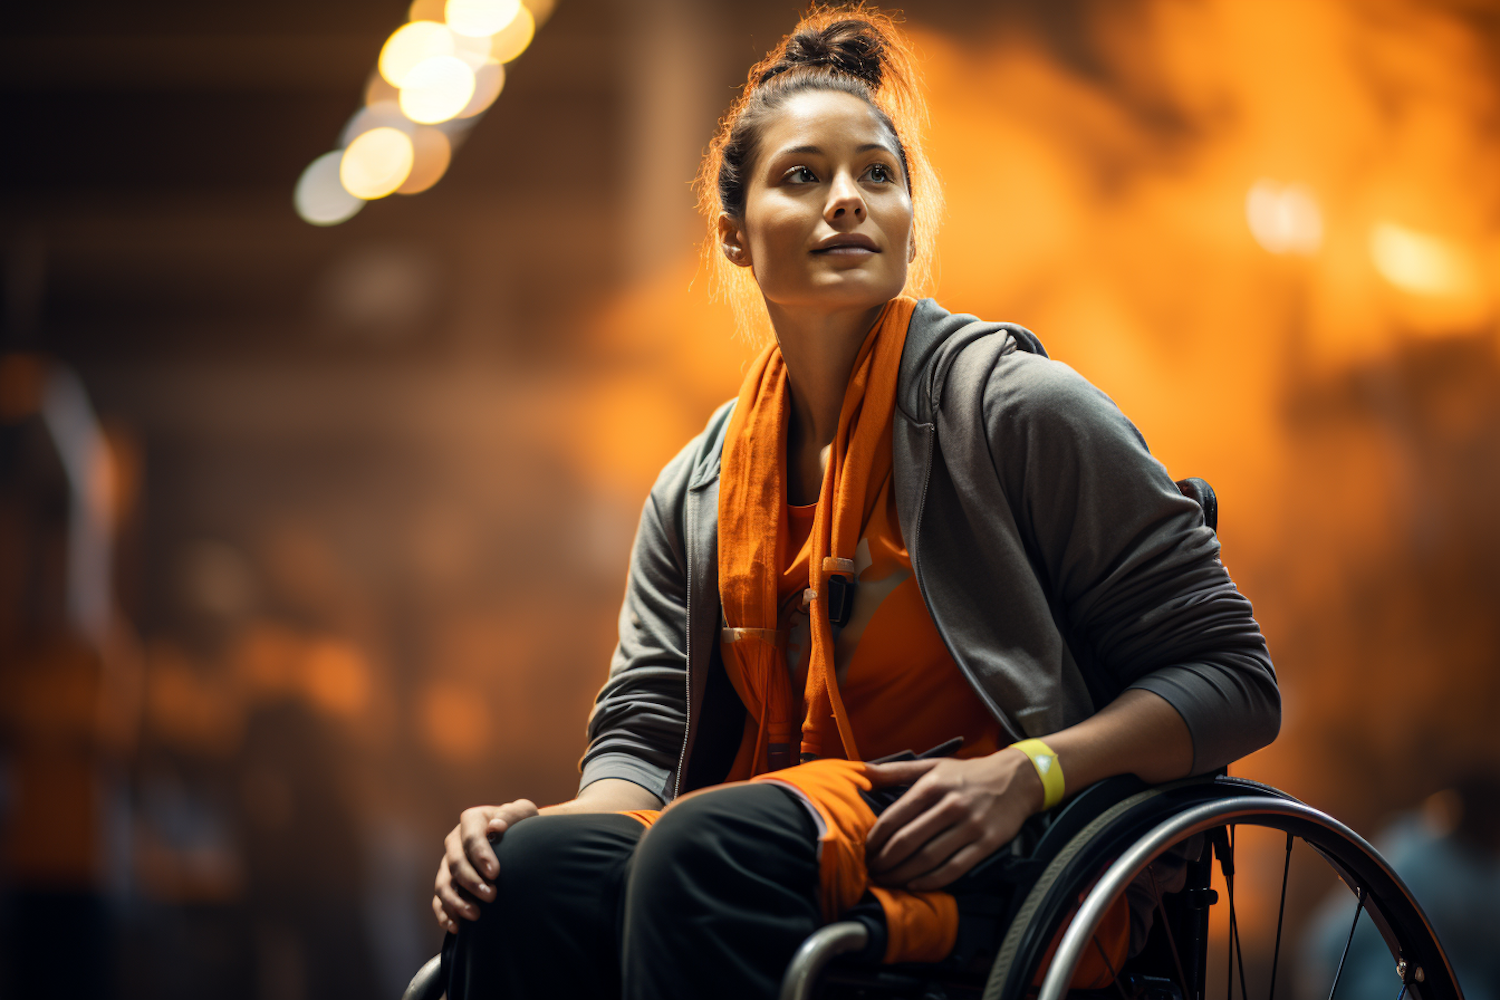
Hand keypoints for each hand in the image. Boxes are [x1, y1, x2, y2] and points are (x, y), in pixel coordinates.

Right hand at [431, 799, 538, 932]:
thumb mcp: (523, 813)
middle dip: (471, 881)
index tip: (496, 873)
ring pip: (443, 883)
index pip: (471, 837)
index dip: (480, 855)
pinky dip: (444, 913)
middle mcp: (455, 841)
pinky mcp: (447, 882)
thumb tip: (496, 826)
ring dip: (456, 901)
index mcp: (472, 820)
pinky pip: (438, 900)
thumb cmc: (522, 825)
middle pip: (455, 862)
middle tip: (492, 896)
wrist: (518, 839)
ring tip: (476, 915)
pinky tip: (456, 926)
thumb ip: (512, 815)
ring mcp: (448, 863)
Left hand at [864, 749, 1043, 890]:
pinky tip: (914, 885)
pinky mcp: (987, 843)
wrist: (1018, 779)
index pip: (894, 817)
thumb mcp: (933, 765)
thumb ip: (896, 770)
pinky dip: (931, 880)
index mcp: (933, 785)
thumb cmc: (969, 773)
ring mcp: (970, 826)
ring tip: (887, 880)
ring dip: (903, 874)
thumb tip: (861, 772)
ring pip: (928, 858)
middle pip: (908, 841)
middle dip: (884, 860)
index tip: (863, 850)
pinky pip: (954, 868)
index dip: (875, 838)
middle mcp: (950, 805)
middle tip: (871, 870)